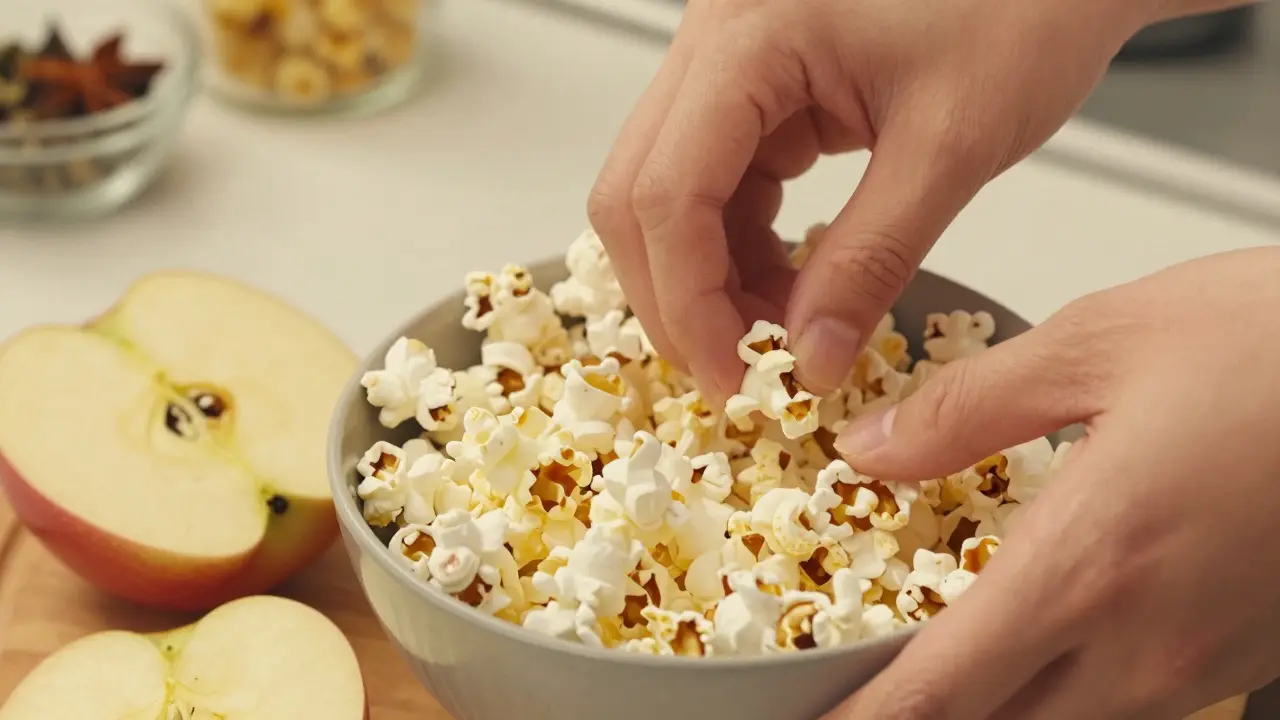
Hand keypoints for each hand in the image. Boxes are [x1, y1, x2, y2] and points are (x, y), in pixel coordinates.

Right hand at [587, 0, 1163, 401]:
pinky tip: (789, 289)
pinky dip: (738, 249)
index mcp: (749, 35)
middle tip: (738, 371)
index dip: (687, 301)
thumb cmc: (1023, 6)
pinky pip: (713, 183)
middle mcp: (713, 40)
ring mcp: (726, 61)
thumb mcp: (950, 145)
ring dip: (708, 279)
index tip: (732, 379)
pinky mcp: (753, 86)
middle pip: (637, 195)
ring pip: (666, 196)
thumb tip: (811, 361)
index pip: (667, 192)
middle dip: (679, 296)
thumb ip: (872, 260)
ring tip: (781, 336)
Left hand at [824, 246, 1279, 718]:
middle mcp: (1148, 641)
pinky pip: (1131, 706)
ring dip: (994, 711)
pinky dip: (1064, 697)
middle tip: (866, 689)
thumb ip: (967, 409)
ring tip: (945, 669)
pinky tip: (1042, 646)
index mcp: (1091, 564)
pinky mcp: (1244, 651)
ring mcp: (1204, 661)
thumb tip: (871, 450)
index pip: (938, 694)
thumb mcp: (1100, 342)